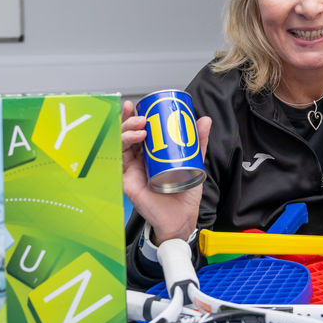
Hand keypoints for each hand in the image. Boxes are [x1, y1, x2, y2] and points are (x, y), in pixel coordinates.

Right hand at [121, 99, 211, 243]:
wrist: (181, 217)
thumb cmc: (184, 192)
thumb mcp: (194, 161)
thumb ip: (198, 143)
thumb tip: (205, 120)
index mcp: (150, 152)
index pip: (138, 130)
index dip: (135, 116)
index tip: (140, 105)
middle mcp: (137, 159)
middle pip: (126, 134)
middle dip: (130, 121)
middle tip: (142, 118)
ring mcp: (130, 169)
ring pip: (120, 145)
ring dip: (126, 132)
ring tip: (140, 129)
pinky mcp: (126, 181)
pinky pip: (117, 163)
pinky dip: (121, 150)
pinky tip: (131, 144)